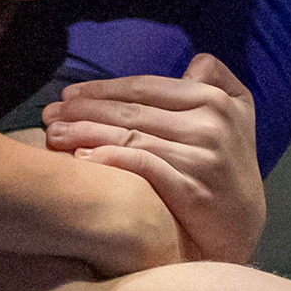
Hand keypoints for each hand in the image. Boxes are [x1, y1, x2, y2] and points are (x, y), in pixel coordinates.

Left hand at [43, 54, 264, 263]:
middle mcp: (211, 123)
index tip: (69, 95)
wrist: (242, 226)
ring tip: (54, 137)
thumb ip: (216, 84)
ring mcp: (203, 156)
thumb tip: (193, 64)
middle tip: (49, 115)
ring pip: (132, 137)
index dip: (103, 89)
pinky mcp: (194, 189)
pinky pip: (143, 167)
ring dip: (85, 134)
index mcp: (216, 99)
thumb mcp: (238, 117)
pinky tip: (83, 159)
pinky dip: (110, 160)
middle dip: (84, 111)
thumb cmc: (229, 166)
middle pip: (133, 112)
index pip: (145, 87)